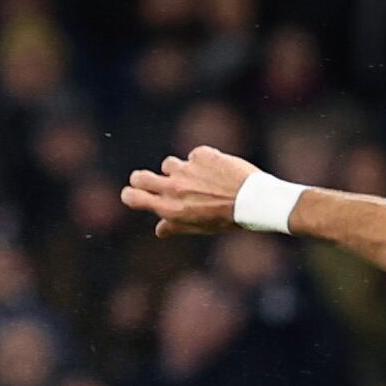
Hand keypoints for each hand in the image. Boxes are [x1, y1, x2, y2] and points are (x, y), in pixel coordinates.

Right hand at [120, 145, 261, 238]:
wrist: (254, 201)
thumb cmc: (227, 219)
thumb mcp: (200, 227)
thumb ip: (176, 226)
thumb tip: (159, 230)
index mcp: (170, 209)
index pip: (133, 197)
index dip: (130, 194)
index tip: (133, 194)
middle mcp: (174, 188)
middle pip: (140, 177)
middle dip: (141, 179)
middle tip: (151, 181)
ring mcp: (186, 169)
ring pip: (169, 165)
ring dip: (178, 171)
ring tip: (199, 180)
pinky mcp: (201, 155)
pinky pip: (195, 156)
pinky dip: (203, 162)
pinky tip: (218, 172)